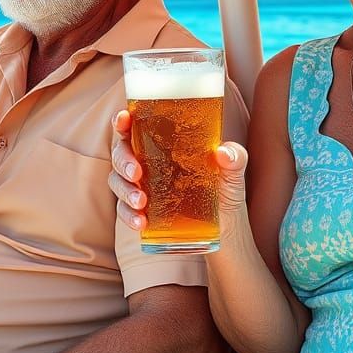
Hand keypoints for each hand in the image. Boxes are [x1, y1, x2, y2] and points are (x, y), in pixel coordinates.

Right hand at [108, 111, 247, 230]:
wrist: (227, 232)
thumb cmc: (226, 193)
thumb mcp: (233, 173)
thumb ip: (235, 158)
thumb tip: (224, 152)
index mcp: (164, 144)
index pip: (136, 126)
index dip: (123, 121)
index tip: (124, 119)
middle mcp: (148, 162)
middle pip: (121, 152)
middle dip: (123, 160)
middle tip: (136, 173)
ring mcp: (143, 187)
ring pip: (117, 181)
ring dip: (124, 191)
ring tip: (141, 202)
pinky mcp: (142, 212)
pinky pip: (124, 211)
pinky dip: (128, 215)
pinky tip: (141, 222)